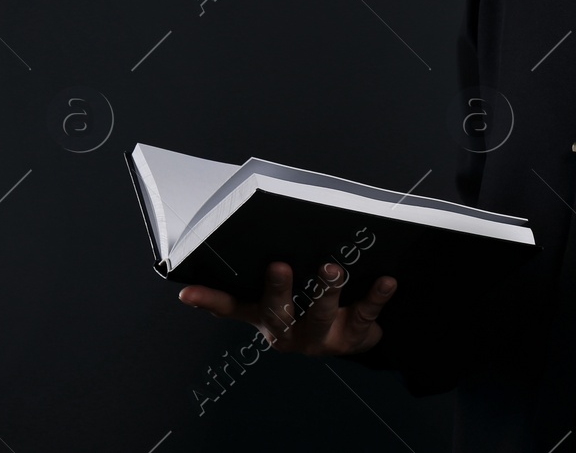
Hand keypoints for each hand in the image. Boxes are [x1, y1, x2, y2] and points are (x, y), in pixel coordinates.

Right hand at [177, 260, 397, 356]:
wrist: (355, 336)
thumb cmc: (313, 304)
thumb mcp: (287, 293)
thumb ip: (267, 272)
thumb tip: (256, 235)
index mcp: (265, 316)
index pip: (231, 309)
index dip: (208, 302)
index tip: (187, 293)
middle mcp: (286, 331)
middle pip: (277, 312)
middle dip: (278, 290)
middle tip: (279, 265)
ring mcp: (319, 339)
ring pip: (320, 315)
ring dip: (327, 291)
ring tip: (334, 269)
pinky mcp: (352, 338)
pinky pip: (365, 314)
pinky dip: (376, 297)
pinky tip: (387, 281)